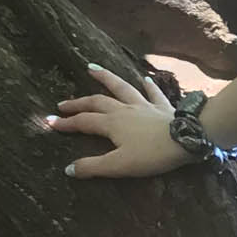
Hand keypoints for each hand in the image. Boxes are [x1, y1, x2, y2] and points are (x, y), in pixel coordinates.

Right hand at [38, 63, 192, 179]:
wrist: (187, 139)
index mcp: (111, 124)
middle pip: (97, 102)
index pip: (83, 122)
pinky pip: (153, 93)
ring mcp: (144, 105)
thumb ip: (93, 167)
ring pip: (121, 88)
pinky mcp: (162, 106)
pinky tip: (145, 79)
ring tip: (92, 68)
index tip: (49, 123)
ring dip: (106, 78)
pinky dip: (148, 86)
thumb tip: (68, 169)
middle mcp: (124, 109)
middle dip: (78, 103)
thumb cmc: (152, 154)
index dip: (65, 123)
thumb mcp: (119, 165)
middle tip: (63, 103)